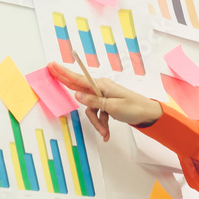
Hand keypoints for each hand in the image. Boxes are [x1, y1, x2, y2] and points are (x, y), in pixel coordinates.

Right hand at [48, 62, 162, 141]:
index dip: (64, 72)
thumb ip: (93, 101)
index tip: (52, 65)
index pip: (78, 78)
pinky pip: (98, 114)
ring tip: (104, 131)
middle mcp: (101, 89)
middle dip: (70, 91)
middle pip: (80, 91)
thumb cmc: (133, 108)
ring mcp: (103, 97)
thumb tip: (77, 94)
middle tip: (51, 73)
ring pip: (90, 110)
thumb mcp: (112, 106)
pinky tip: (107, 133)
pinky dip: (102, 124)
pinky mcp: (106, 105)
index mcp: (102, 85)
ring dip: (96, 122)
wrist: (147, 114)